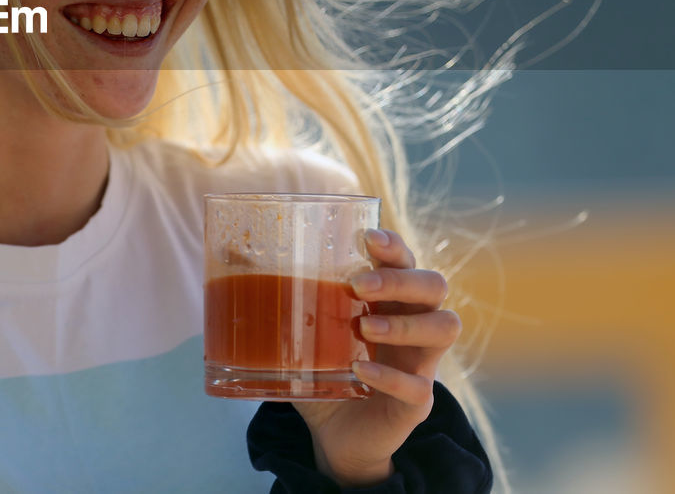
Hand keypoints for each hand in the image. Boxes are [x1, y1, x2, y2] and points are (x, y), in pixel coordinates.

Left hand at [294, 229, 460, 487]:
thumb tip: (230, 251)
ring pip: (444, 327)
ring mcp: (421, 363)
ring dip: (405, 322)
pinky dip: (391, 375)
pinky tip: (362, 369)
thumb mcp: (297, 328)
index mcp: (389, 299)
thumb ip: (273, 291)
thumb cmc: (321, 368)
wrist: (334, 435)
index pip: (406, 259)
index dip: (394, 246)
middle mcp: (414, 324)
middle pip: (434, 285)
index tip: (368, 237)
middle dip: (399, 278)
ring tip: (364, 326)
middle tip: (357, 284)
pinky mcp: (417, 404)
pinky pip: (420, 386)